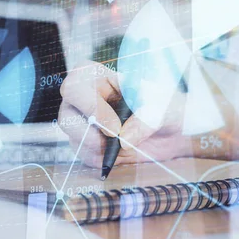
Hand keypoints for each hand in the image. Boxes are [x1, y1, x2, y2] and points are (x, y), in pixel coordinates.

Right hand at [58, 62, 192, 167]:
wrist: (173, 130)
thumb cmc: (166, 107)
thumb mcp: (163, 108)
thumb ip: (147, 120)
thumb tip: (123, 139)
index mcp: (99, 78)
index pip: (74, 85)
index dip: (89, 107)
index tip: (114, 125)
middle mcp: (86, 99)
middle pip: (66, 115)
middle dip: (90, 134)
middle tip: (115, 139)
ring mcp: (85, 123)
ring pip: (73, 139)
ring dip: (100, 148)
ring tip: (127, 146)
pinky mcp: (90, 145)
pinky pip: (85, 156)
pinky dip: (104, 160)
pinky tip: (124, 153)